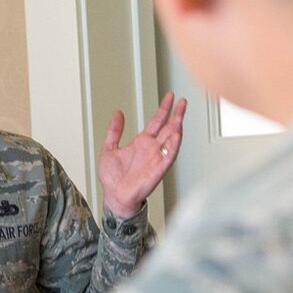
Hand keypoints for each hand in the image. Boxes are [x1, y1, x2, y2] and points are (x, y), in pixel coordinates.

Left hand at [97, 93, 185, 219]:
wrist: (114, 196)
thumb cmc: (113, 178)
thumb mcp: (109, 148)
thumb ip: (114, 131)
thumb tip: (118, 113)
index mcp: (142, 143)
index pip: (156, 121)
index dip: (163, 109)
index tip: (169, 97)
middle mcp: (152, 149)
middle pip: (168, 127)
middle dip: (176, 114)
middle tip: (183, 101)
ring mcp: (157, 158)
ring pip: (171, 139)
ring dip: (177, 127)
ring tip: (180, 114)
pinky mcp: (159, 169)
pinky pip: (169, 156)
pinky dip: (174, 145)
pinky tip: (177, 134)